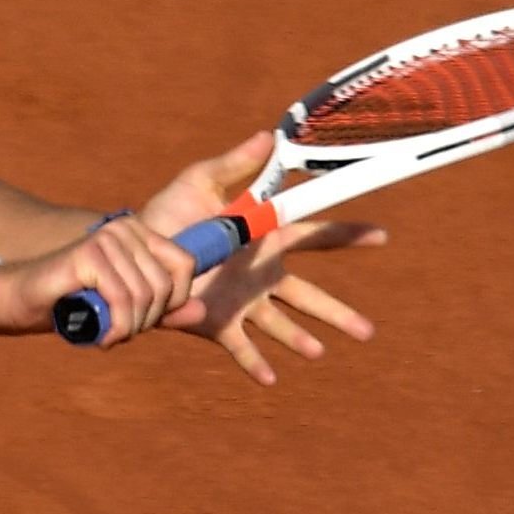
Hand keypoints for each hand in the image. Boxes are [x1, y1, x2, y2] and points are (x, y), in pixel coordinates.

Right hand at [0, 212, 199, 345]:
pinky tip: (104, 337)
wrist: (21, 300)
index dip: (175, 300)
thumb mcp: (127, 307)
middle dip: (147, 320)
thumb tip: (203, 312)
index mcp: (138, 231)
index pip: (184, 264)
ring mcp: (105, 238)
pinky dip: (117, 327)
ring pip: (144, 295)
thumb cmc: (74, 303)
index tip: (147, 319)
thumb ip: (164, 309)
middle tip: (122, 332)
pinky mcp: (88, 254)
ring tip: (110, 335)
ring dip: (130, 327)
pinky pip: (121, 299)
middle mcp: (124, 228)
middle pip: (164, 285)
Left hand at [139, 131, 385, 385]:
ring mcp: (240, 301)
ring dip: (301, 339)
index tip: (381, 236)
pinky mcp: (216, 322)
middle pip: (309, 297)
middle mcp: (259, 275)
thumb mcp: (200, 181)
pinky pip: (241, 346)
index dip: (347, 235)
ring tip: (319, 352)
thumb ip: (236, 163)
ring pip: (281, 325)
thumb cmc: (168, 213)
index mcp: (263, 239)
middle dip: (338, 313)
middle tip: (368, 331)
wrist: (131, 251)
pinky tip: (270, 379)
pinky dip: (255, 362)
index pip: (313, 235)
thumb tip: (270, 134)